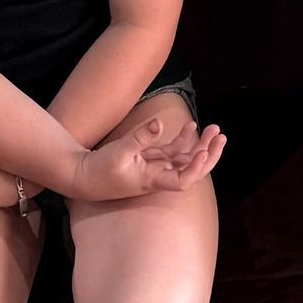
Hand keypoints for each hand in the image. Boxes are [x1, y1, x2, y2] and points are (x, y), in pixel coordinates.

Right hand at [71, 112, 226, 202]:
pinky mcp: (149, 160)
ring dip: (200, 144)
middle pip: (191, 170)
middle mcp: (159, 176)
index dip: (196, 168)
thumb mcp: (119, 151)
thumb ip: (140, 137)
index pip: (183, 180)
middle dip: (208, 154)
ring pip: (185, 158)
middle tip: (220, 136)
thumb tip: (160, 122)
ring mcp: (155, 167)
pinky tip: (191, 125)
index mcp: (153, 179)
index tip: (203, 152)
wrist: (82, 176)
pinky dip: (184, 140)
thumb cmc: (99, 169)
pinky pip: (172, 151)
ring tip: (213, 129)